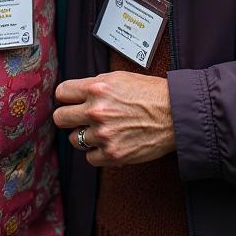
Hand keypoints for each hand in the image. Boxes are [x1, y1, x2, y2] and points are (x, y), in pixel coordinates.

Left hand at [53, 72, 175, 166]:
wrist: (175, 114)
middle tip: (77, 118)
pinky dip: (97, 152)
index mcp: (96, 88)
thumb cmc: (150, 93)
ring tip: (99, 131)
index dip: (66, 97)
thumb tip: (77, 92)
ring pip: (75, 139)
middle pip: (61, 118)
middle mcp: (96, 111)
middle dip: (68, 117)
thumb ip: (95, 85)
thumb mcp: (118, 78)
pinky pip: (89, 158)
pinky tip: (108, 143)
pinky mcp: (113, 154)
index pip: (62, 93)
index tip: (70, 101)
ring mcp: (104, 135)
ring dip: (84, 136)